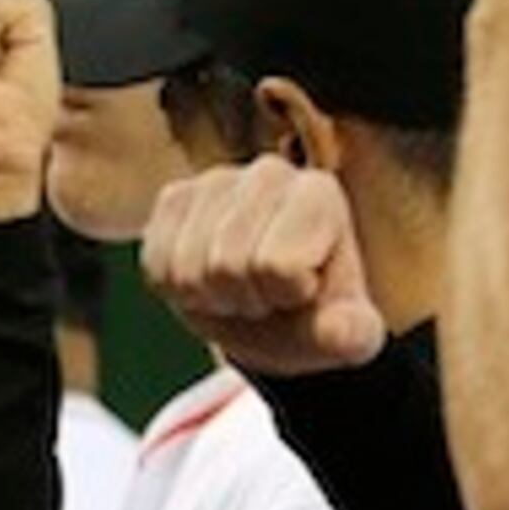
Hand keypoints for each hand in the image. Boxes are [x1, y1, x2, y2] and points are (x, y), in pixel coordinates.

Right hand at [138, 159, 383, 376]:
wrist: (274, 312)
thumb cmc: (313, 314)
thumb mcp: (345, 336)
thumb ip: (350, 334)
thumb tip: (340, 332)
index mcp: (319, 195)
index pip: (278, 264)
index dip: (283, 295)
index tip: (299, 292)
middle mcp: (269, 173)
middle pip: (227, 265)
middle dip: (244, 298)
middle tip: (265, 295)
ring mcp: (215, 182)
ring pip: (188, 268)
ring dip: (211, 296)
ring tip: (239, 287)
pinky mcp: (174, 199)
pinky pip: (158, 266)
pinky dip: (179, 290)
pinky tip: (208, 279)